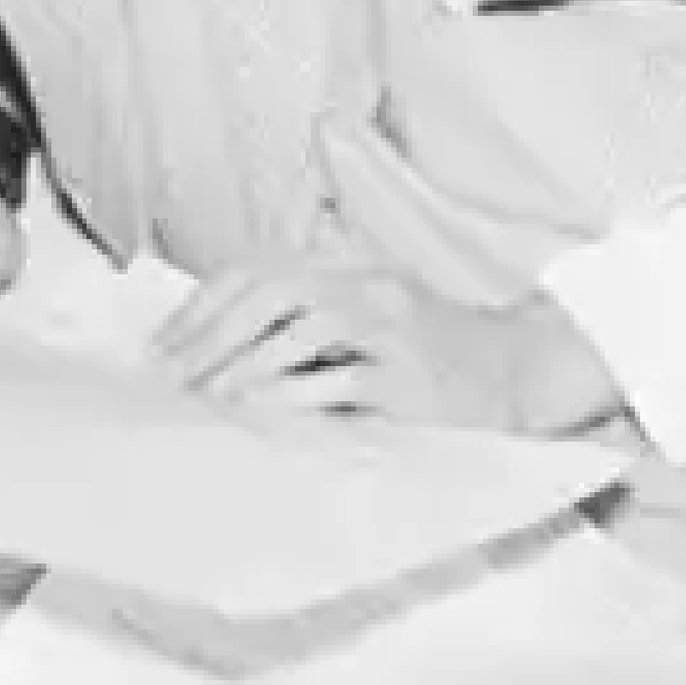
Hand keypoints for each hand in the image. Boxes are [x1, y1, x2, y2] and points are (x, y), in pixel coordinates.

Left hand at [147, 263, 630, 436]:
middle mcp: (365, 289)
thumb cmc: (437, 352)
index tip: (163, 346)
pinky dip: (296, 394)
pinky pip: (343, 381)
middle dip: (213, 333)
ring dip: (247, 363)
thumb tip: (224, 348)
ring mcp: (390, 331)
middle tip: (172, 376)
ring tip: (207, 396)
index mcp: (347, 271)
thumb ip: (311, 320)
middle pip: (272, 292)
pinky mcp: (410, 380)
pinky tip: (261, 413)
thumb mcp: (373, 316)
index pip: (258, 272)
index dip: (205, 305)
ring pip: (304, 330)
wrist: (522, 369)